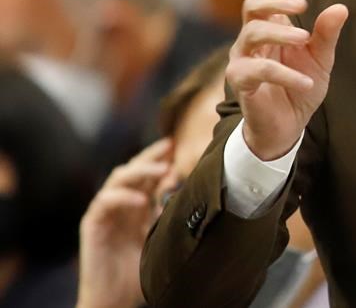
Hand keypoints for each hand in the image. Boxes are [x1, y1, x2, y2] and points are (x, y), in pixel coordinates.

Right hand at [77, 139, 175, 307]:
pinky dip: (123, 197)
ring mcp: (105, 212)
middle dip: (150, 156)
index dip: (160, 160)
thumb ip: (166, 211)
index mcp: (137, 207)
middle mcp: (120, 205)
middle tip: (169, 145)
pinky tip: (141, 201)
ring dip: (140, 171)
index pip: (147, 176)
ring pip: (117, 179)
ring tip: (162, 170)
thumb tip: (181, 183)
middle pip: (132, 170)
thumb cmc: (138, 271)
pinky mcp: (92, 224)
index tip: (178, 146)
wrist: (114, 298)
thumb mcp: (159, 235)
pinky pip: (104, 202)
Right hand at [227, 0, 347, 159]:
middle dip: (275, 0)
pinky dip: (284, 74)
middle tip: (302, 3)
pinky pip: (258, 71)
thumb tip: (340, 7)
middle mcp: (251, 41)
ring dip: (279, 32)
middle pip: (252, 7)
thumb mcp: (320, 59)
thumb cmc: (300, 86)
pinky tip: (307, 81)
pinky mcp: (242, 84)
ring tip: (304, 39)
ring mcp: (243, 61)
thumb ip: (326, 34)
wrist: (288, 127)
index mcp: (270, 29)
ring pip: (251, 34)